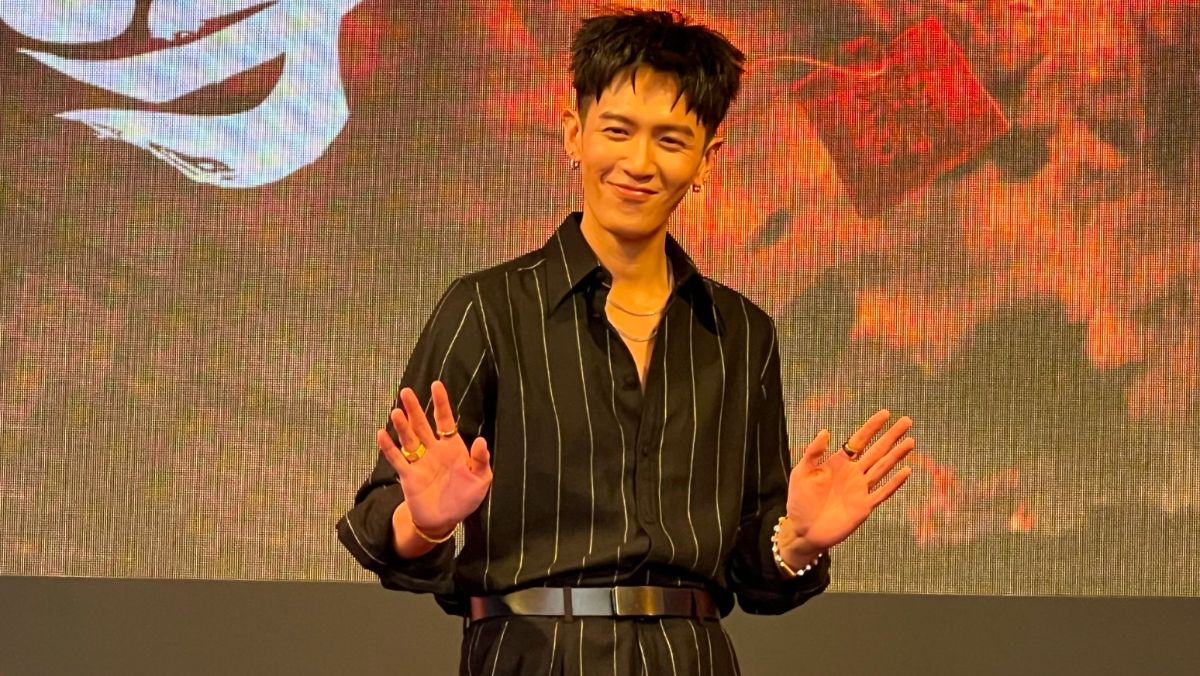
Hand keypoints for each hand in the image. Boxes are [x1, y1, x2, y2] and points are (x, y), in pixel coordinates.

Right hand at [377, 380, 491, 535]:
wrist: (445, 519)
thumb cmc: (465, 497)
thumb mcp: (481, 479)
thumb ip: (481, 460)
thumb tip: (480, 440)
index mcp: (452, 447)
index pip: (445, 420)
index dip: (441, 403)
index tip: (436, 385)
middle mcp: (433, 450)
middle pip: (421, 425)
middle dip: (414, 409)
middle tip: (406, 392)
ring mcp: (419, 462)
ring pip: (408, 440)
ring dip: (402, 427)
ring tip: (396, 412)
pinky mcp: (408, 476)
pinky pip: (397, 459)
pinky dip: (389, 448)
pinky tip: (382, 435)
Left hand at [784, 409, 913, 554]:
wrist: (803, 530)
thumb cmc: (799, 501)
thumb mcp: (801, 472)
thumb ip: (813, 453)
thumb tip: (826, 431)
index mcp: (838, 463)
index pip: (858, 441)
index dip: (872, 427)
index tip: (886, 413)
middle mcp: (853, 473)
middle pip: (876, 451)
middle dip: (891, 436)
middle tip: (906, 421)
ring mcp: (860, 489)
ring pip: (883, 468)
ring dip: (897, 455)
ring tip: (910, 442)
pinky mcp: (864, 506)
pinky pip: (882, 492)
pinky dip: (894, 483)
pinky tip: (906, 471)